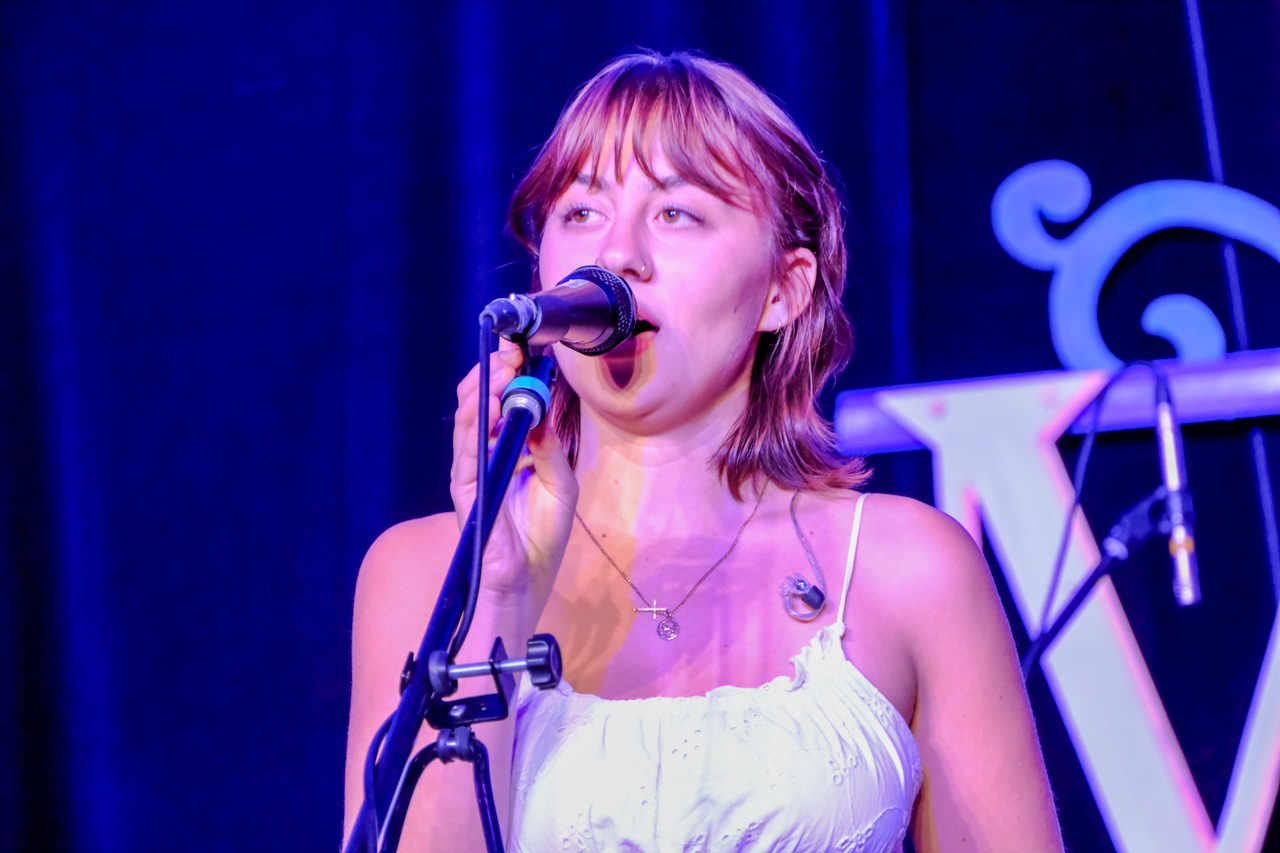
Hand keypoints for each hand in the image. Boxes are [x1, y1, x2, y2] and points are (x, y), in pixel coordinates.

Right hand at [449, 343, 577, 604]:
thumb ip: (551, 448)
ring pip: (469, 419)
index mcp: (509, 449)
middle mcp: (486, 454)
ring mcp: (472, 470)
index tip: (524, 349)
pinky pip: (467, 449)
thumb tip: (542, 408)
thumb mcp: (560, 484)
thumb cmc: (542, 537)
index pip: (503, 401)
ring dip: (486, 390)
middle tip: (511, 353)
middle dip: (494, 373)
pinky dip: (480, 424)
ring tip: (504, 370)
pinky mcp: (465, 488)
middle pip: (480, 402)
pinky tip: (496, 406)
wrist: (526, 582)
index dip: (510, 374)